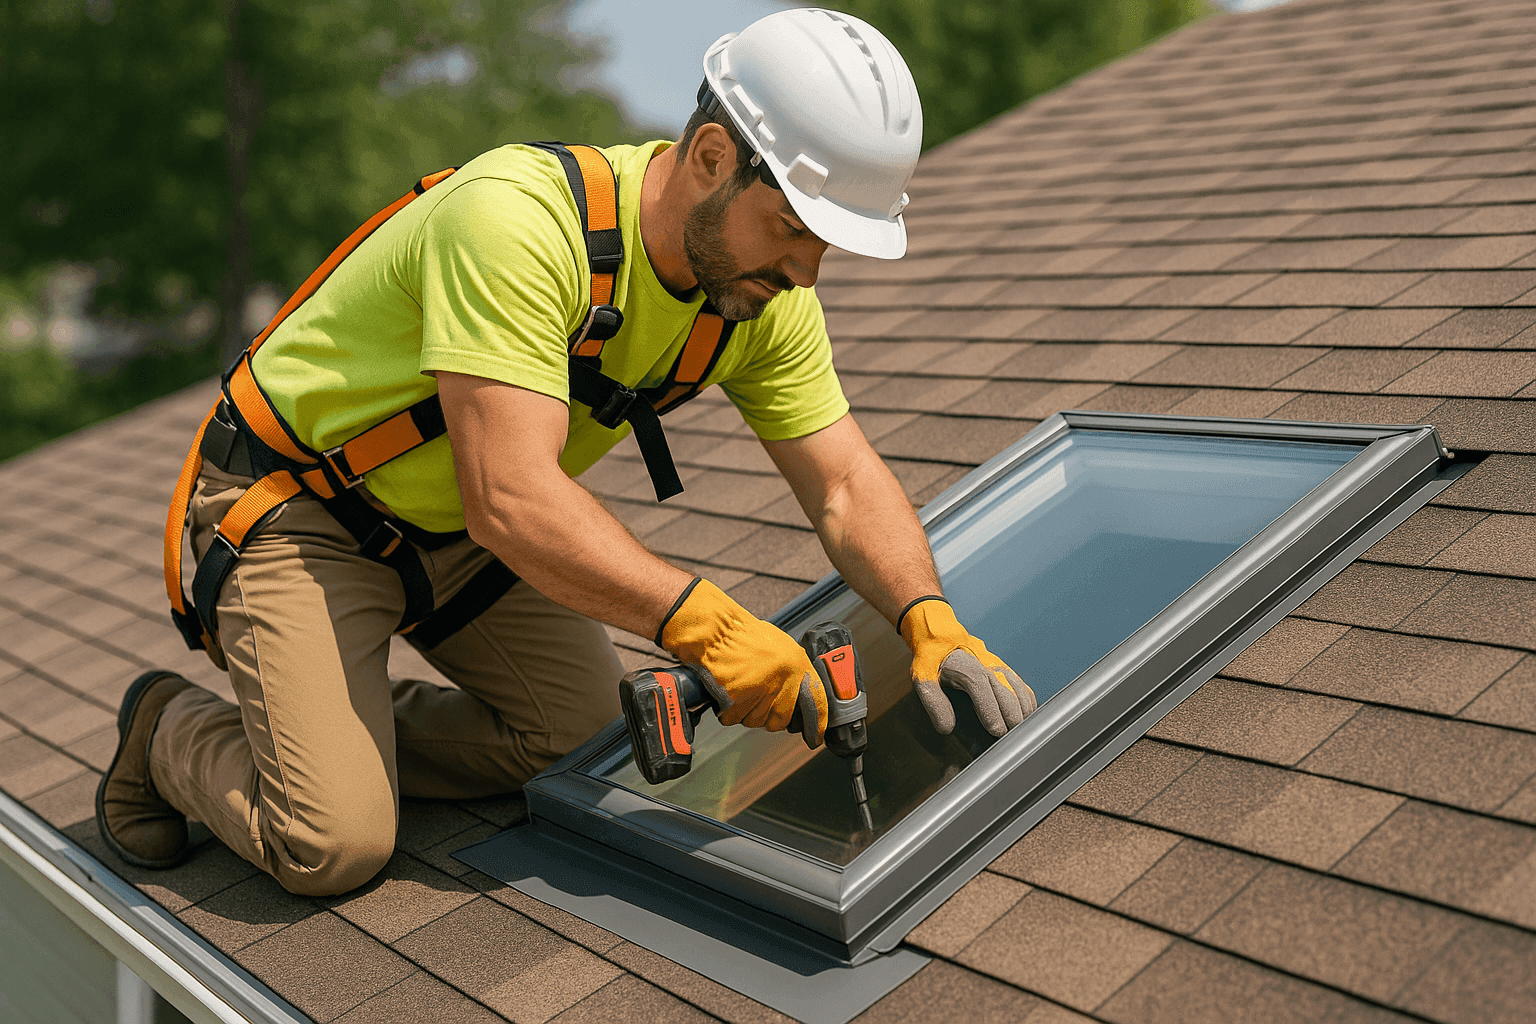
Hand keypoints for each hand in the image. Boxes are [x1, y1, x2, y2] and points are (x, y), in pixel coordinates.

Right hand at [657, 578, 827, 741]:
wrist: (715, 631)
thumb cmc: (742, 635)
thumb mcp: (779, 646)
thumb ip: (790, 670)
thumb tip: (794, 692)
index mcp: (796, 664)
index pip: (816, 702)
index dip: (816, 723)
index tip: (815, 737)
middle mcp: (782, 679)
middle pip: (779, 720)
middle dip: (767, 716)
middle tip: (754, 699)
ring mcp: (760, 690)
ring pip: (755, 721)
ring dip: (745, 712)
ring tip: (737, 687)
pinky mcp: (738, 699)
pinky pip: (734, 718)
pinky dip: (727, 711)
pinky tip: (726, 691)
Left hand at [900, 597, 1034, 736]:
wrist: (943, 636)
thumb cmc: (933, 659)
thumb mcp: (923, 678)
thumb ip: (934, 702)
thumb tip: (947, 728)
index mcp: (967, 668)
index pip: (984, 691)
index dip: (992, 712)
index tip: (997, 732)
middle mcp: (989, 667)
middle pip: (1008, 694)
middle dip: (1011, 719)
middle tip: (1009, 740)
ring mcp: (1001, 668)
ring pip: (1020, 692)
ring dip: (1022, 713)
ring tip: (1018, 733)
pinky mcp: (1007, 671)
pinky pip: (1024, 689)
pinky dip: (1028, 705)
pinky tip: (1024, 718)